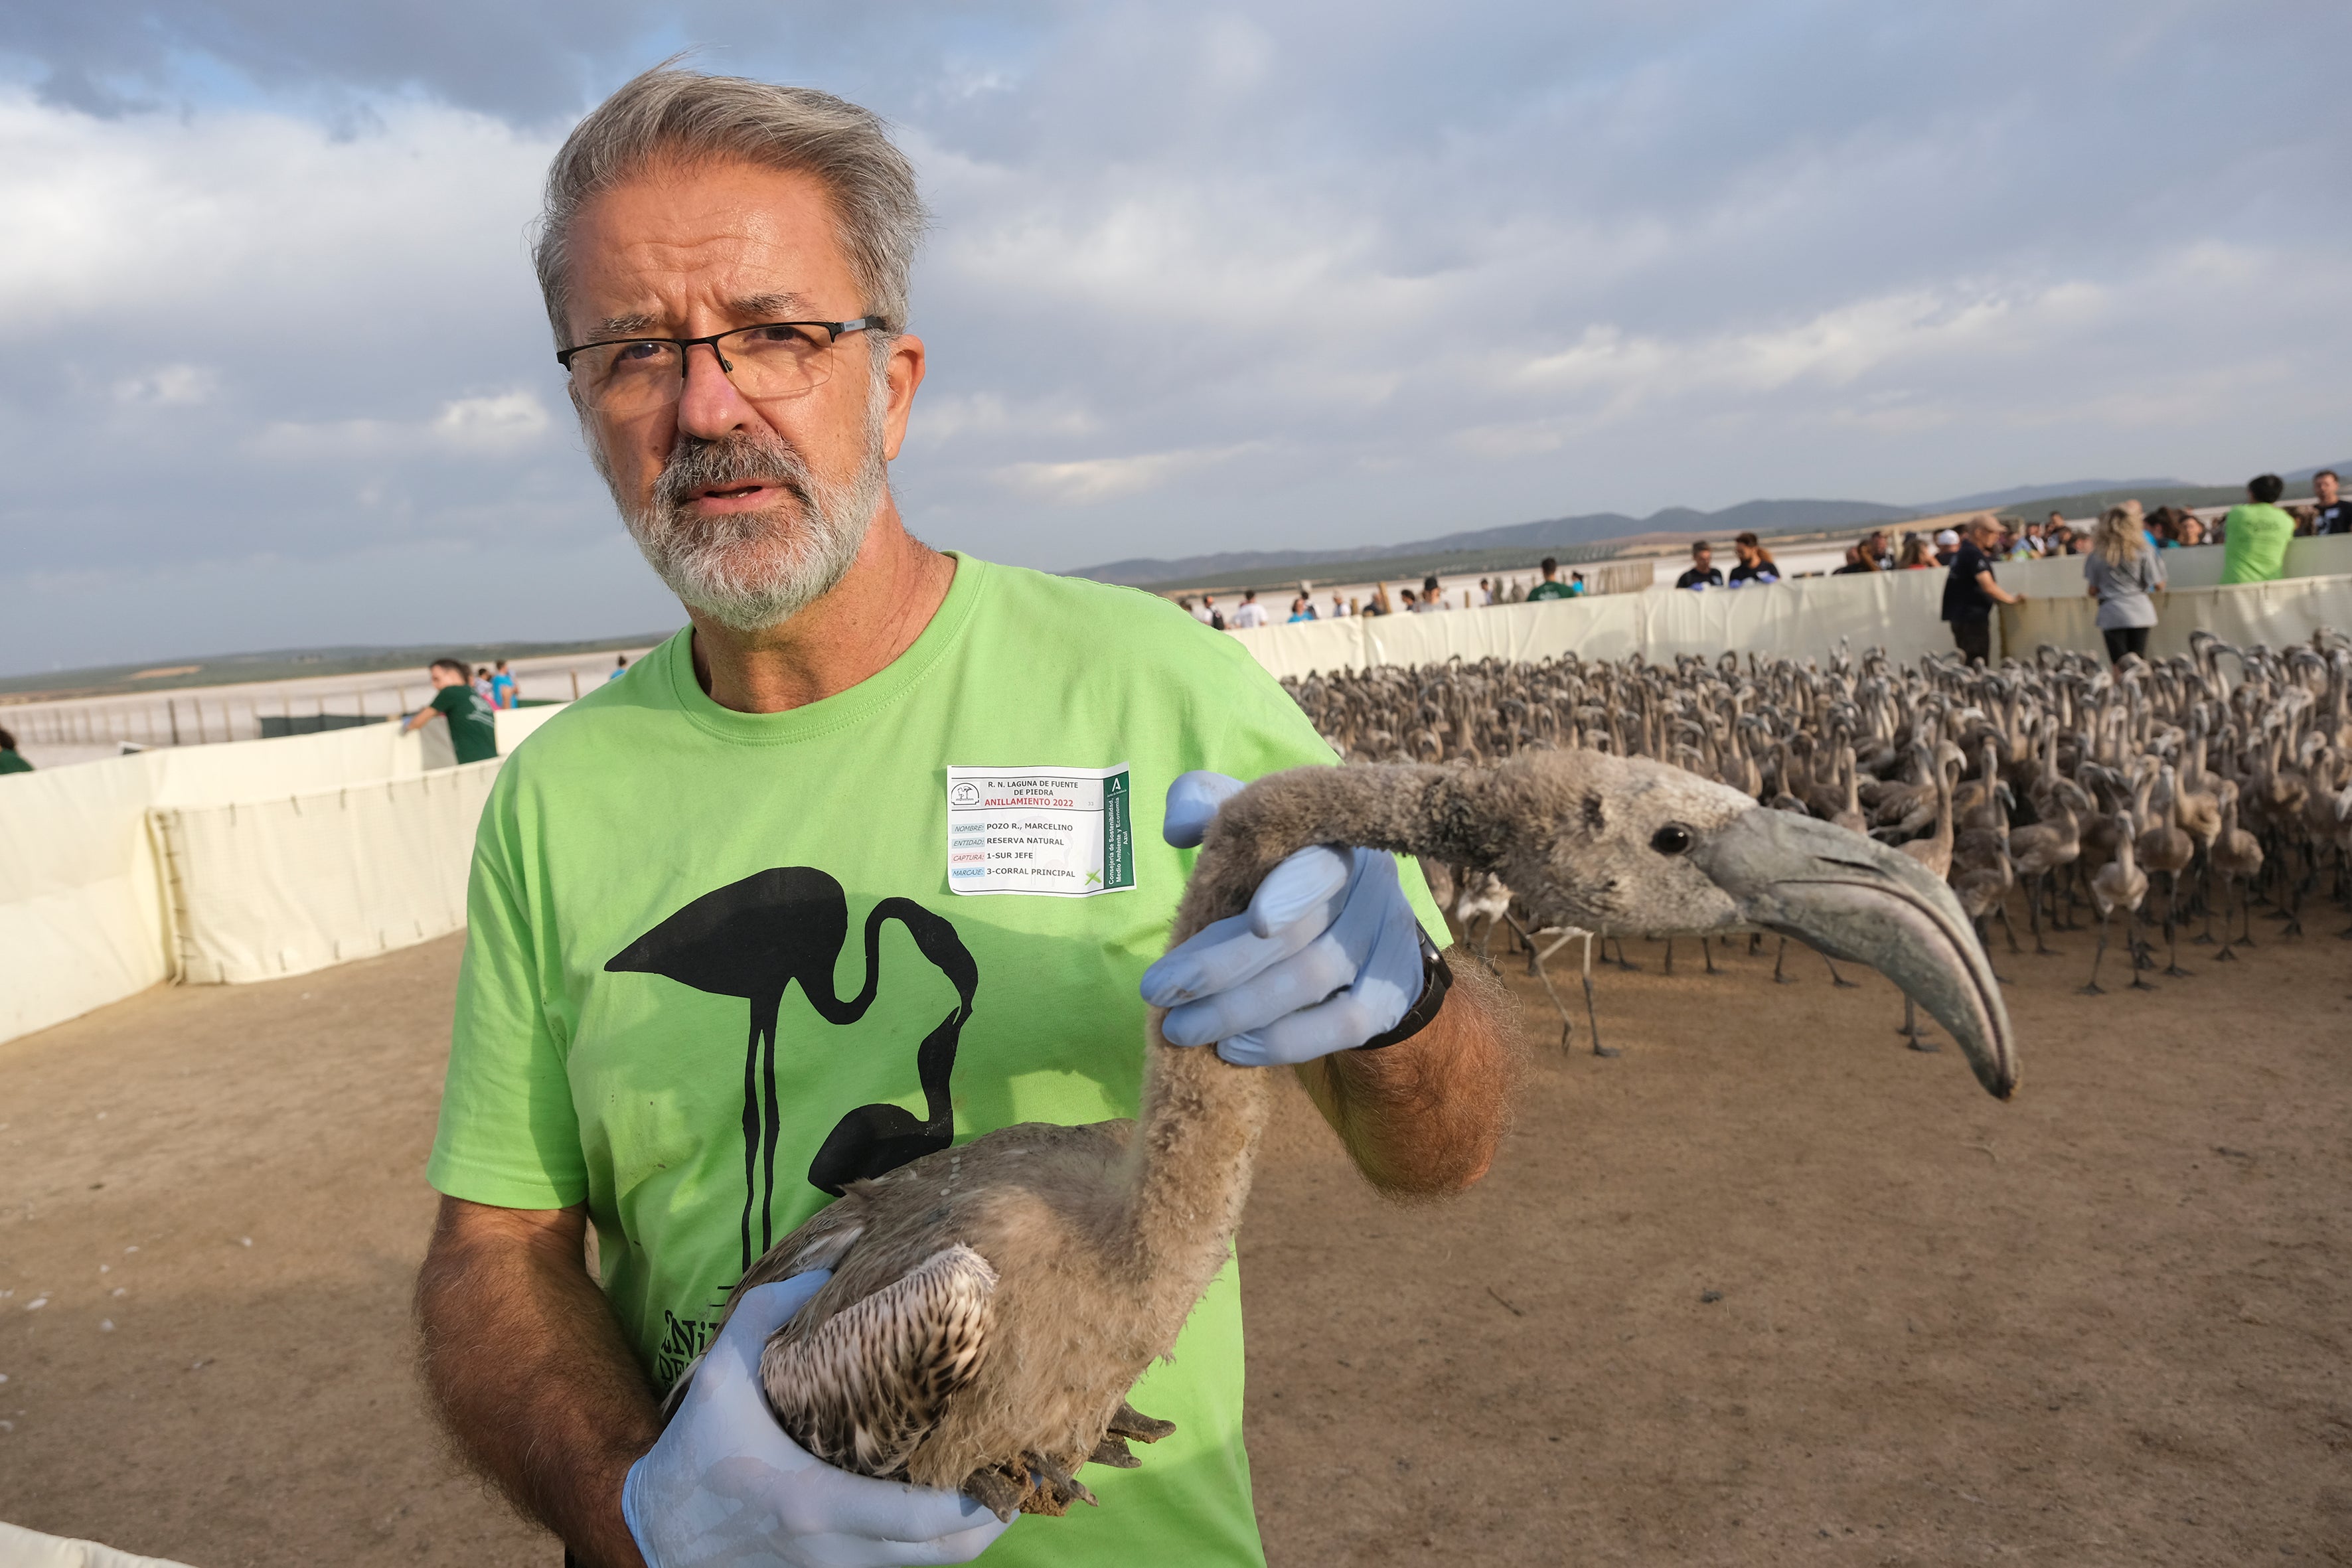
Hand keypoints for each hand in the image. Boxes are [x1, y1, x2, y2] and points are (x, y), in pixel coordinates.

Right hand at [623, 1272, 1009, 1567]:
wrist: (658, 1529)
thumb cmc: (698, 1449)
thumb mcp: (722, 1372)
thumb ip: (772, 1312)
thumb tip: (834, 1267)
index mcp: (813, 1503)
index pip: (919, 1520)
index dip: (975, 1502)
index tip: (1011, 1462)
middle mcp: (833, 1551)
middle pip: (942, 1557)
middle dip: (994, 1519)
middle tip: (1022, 1470)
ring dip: (965, 1534)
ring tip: (998, 1481)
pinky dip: (930, 1548)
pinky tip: (948, 1507)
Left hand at [1141, 770, 1426, 1066]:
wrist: (1350, 916)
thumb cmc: (1277, 862)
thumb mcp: (1245, 823)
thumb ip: (1204, 806)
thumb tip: (1178, 829)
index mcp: (1333, 833)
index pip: (1318, 861)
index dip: (1292, 890)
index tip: (1256, 922)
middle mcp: (1372, 879)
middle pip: (1300, 933)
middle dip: (1220, 968)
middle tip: (1158, 993)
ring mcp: (1390, 936)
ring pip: (1315, 980)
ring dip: (1241, 1011)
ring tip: (1183, 1028)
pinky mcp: (1393, 989)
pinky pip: (1346, 1024)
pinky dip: (1288, 1041)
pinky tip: (1238, 1049)